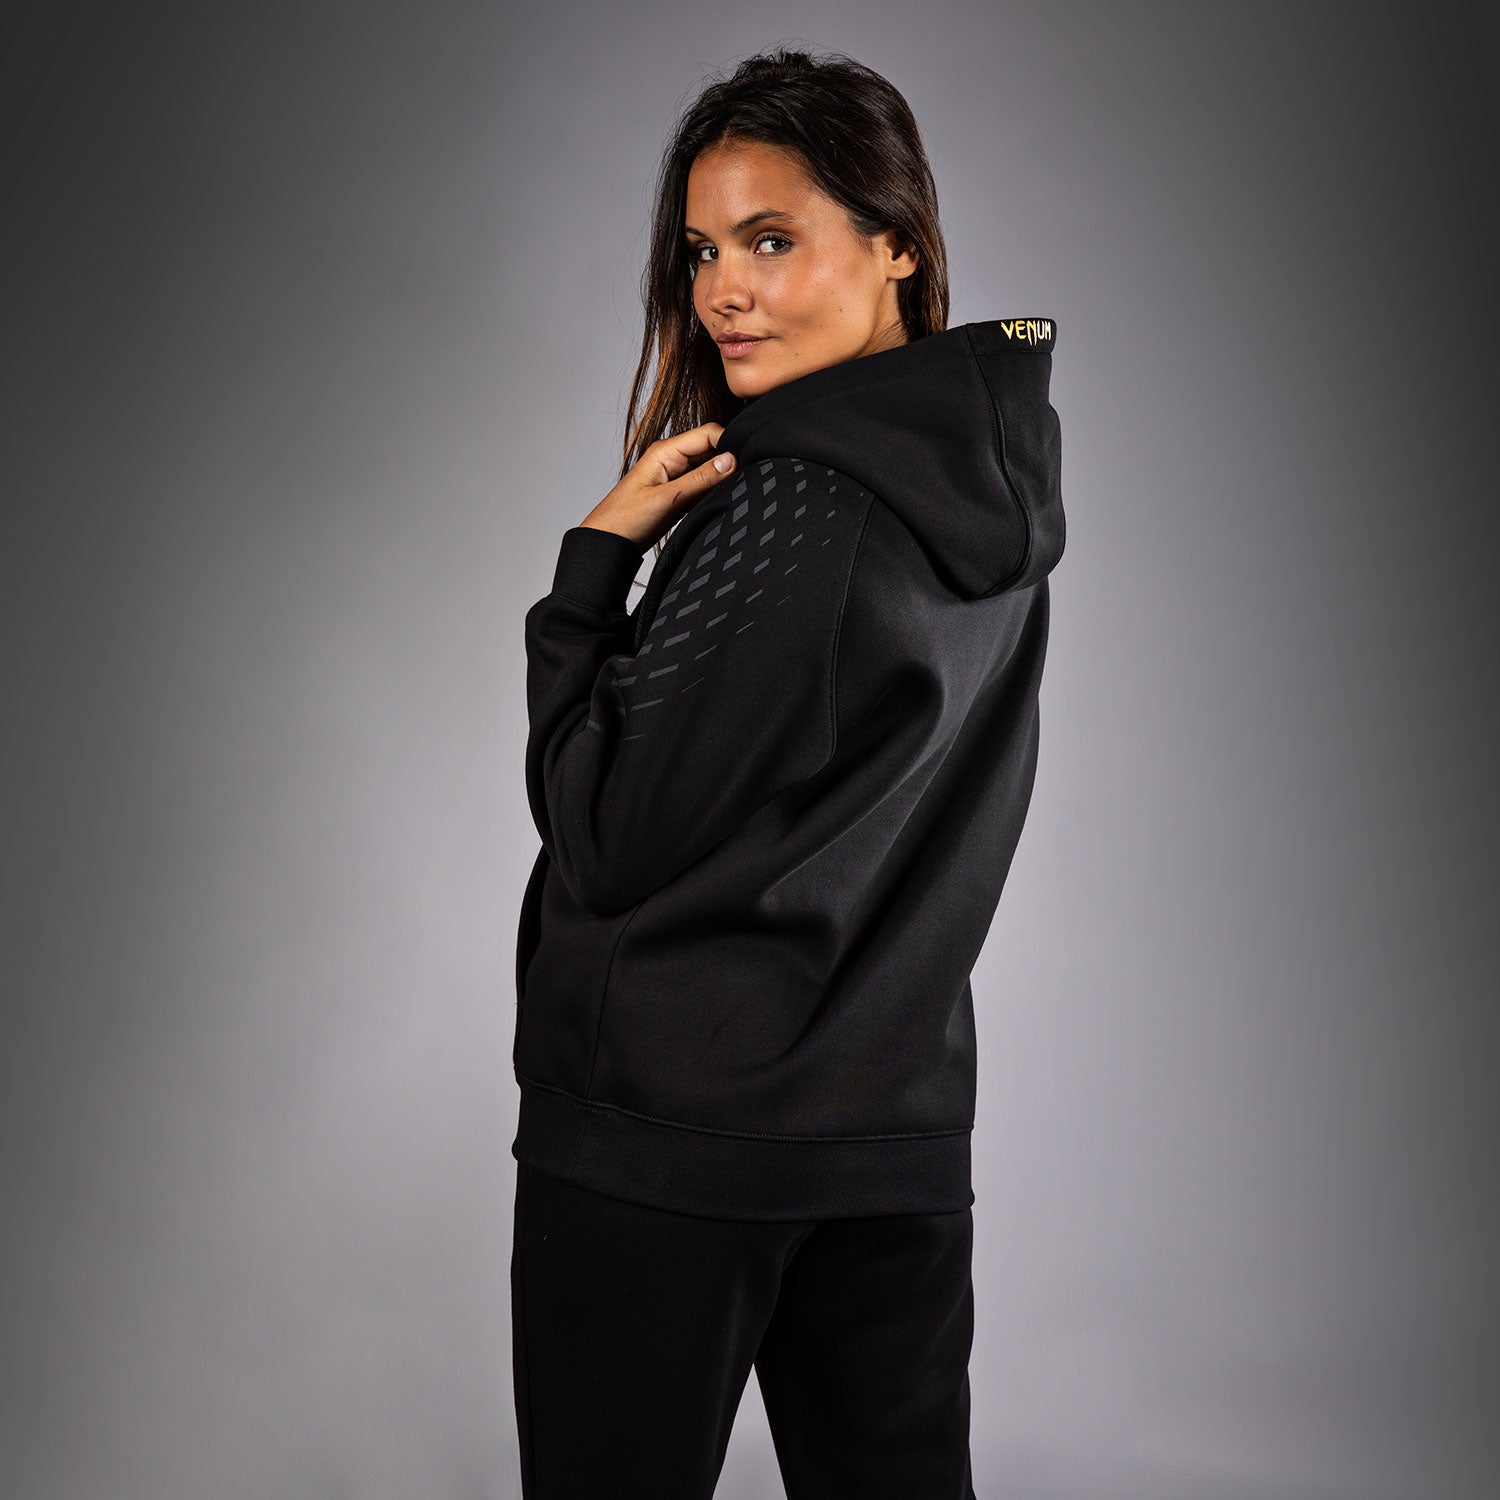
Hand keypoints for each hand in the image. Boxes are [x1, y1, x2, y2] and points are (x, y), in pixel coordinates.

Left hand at [578, 423, 735, 550]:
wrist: (607, 542)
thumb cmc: (626, 519)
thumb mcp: (668, 499)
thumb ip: (701, 479)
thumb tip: (731, 460)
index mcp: (666, 450)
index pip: (709, 433)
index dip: (729, 444)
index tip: (744, 464)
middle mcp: (671, 457)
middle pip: (711, 448)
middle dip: (728, 461)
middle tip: (740, 481)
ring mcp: (675, 474)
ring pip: (709, 467)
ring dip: (720, 478)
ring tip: (728, 492)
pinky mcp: (677, 491)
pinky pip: (702, 483)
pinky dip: (711, 490)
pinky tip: (715, 500)